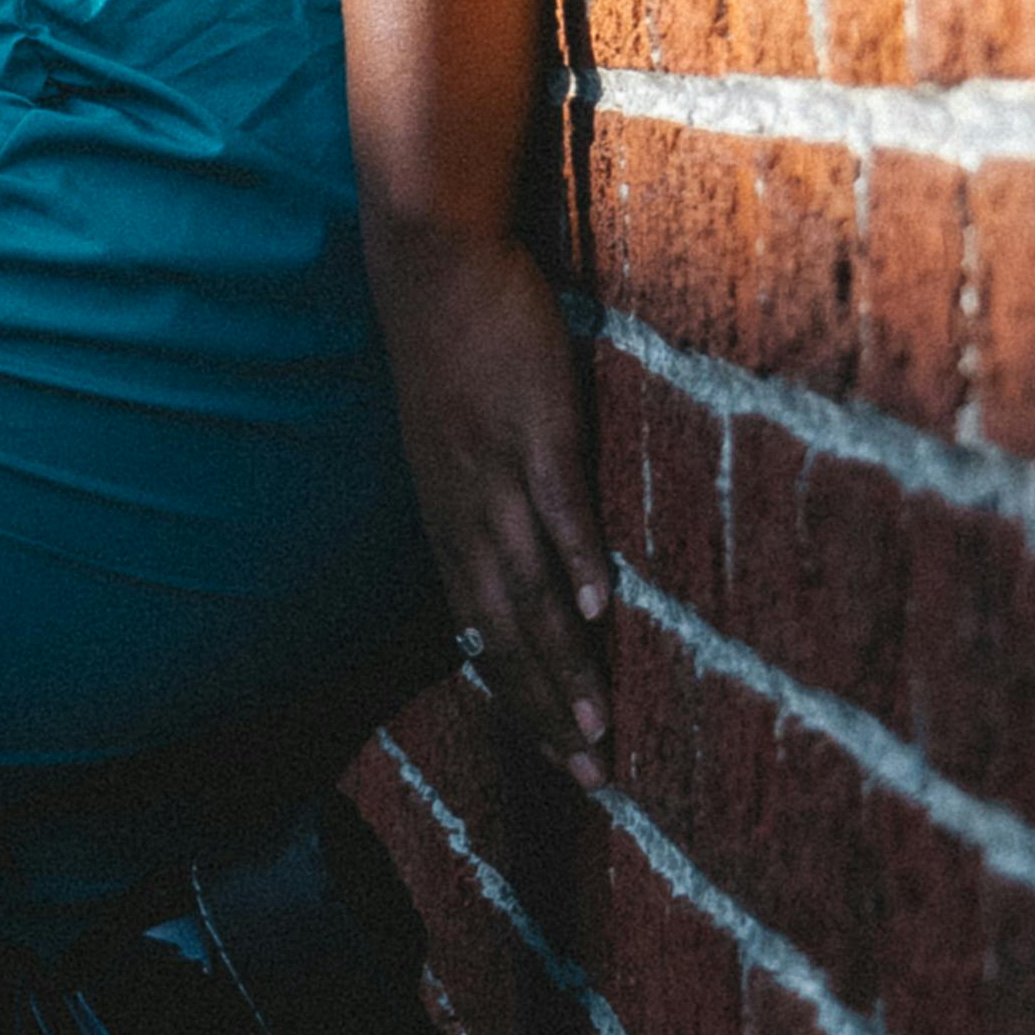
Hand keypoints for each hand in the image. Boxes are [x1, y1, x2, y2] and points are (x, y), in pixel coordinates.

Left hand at [364, 217, 612, 765]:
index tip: (553, 755)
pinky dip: (576, 559)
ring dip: (565, 661)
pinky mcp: (535, 427)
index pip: (479, 630)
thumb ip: (485, 498)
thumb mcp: (455, 439)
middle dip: (545, 709)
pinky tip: (601, 608)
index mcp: (448, 518)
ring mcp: (498, 472)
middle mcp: (465, 510)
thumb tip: (525, 550)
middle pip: (503, 631)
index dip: (517, 695)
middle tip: (588, 775)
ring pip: (528, 588)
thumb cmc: (454, 346)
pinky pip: (557, 506)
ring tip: (599, 725)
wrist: (433, 258)